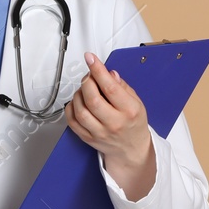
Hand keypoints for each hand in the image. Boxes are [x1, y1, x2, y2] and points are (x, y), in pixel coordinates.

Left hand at [66, 51, 153, 199]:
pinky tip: (77, 102)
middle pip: (92, 99)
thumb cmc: (134, 124)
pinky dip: (71, 107)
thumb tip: (109, 73)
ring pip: (80, 110)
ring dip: (78, 94)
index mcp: (129, 111)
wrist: (131, 149)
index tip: (91, 58)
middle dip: (87, 82)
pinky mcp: (88, 138)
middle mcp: (114, 123)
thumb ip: (122, 87)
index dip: (98, 70)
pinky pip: (72, 121)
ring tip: (84, 89)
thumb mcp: (137, 102)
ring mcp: (99, 132)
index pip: (110, 87)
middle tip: (89, 77)